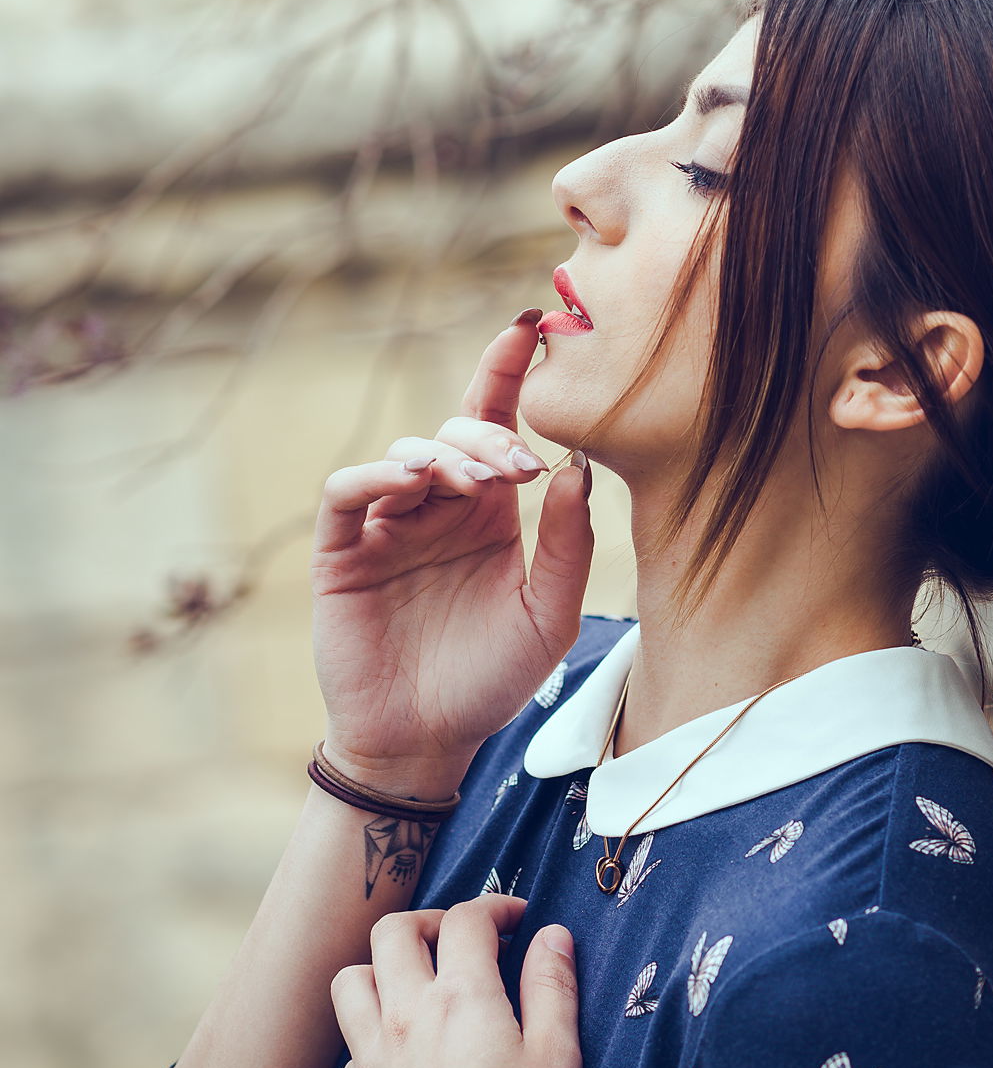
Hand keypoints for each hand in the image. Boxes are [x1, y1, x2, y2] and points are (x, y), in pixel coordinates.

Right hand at [310, 316, 593, 787]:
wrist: (427, 741)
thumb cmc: (491, 680)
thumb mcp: (548, 616)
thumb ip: (566, 545)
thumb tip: (576, 469)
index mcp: (488, 514)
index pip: (494, 424)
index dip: (505, 372)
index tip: (530, 326)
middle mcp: (437, 508)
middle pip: (454, 433)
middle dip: (488, 435)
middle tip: (518, 466)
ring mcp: (386, 524)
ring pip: (406, 452)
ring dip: (444, 455)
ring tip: (477, 484)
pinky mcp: (342, 550)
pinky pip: (349, 491)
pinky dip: (378, 474)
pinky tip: (414, 482)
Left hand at [330, 896, 582, 1067]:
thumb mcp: (559, 1058)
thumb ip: (554, 989)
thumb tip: (552, 937)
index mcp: (461, 997)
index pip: (466, 919)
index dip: (494, 907)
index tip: (516, 920)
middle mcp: (405, 1016)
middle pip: (394, 932)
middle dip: (430, 921)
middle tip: (461, 940)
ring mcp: (371, 1059)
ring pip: (351, 981)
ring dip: (381, 967)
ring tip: (413, 983)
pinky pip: (349, 1045)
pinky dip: (371, 1032)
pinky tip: (400, 1053)